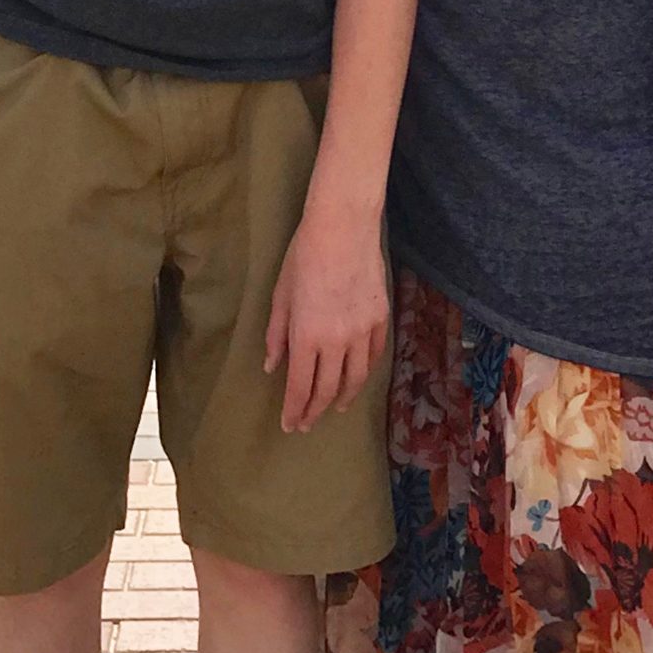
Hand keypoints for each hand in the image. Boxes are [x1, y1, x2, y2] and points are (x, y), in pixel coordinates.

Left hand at [265, 207, 388, 434]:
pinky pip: (374, 354)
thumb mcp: (281, 294)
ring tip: (338, 407)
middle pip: (328, 389)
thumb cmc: (304, 255)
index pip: (299, 387)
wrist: (344, 227)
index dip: (294, 411)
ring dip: (345, 398)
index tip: (289, 425)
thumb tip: (272, 366)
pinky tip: (359, 376)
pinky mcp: (380, 317)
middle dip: (315, 411)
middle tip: (308, 423)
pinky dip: (366, 371)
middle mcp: (336, 341)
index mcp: (306, 336)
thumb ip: (277, 334)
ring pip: (356, 378)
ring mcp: (362, 331)